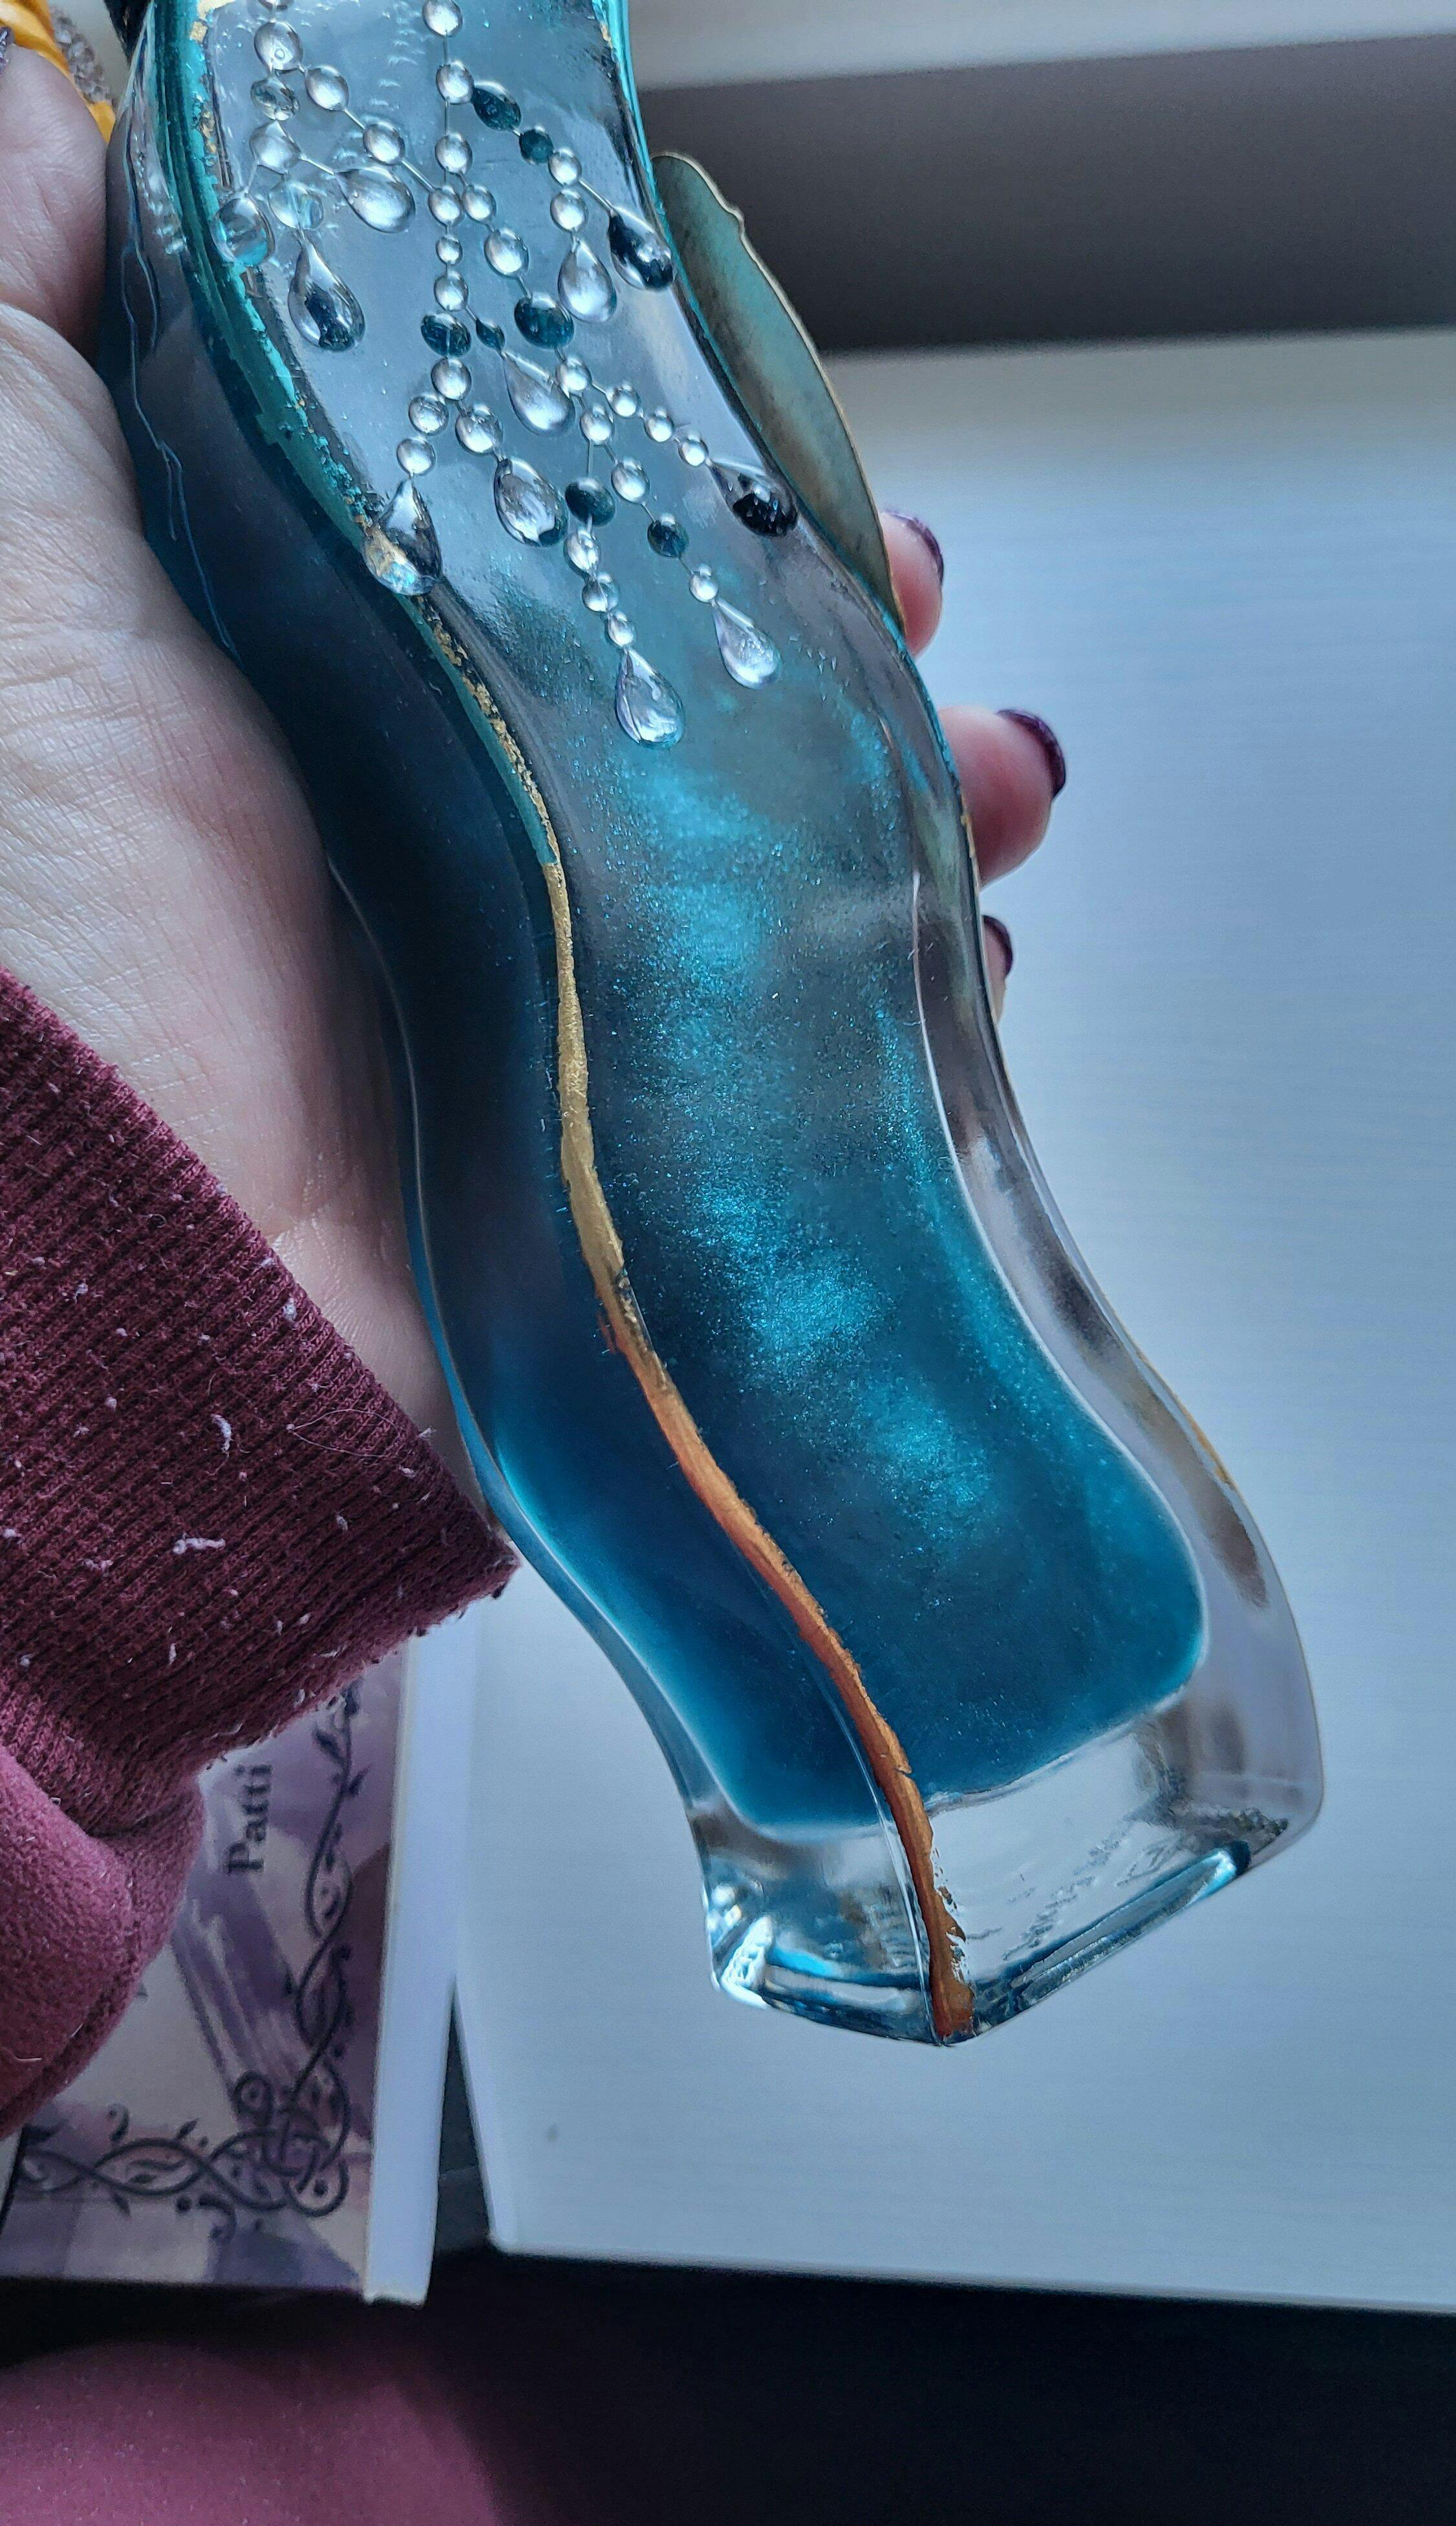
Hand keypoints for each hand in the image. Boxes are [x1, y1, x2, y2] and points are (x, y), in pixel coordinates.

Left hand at [0, 48, 1060, 1431]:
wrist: (133, 1245)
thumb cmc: (44, 907)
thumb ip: (29, 292)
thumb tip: (74, 115)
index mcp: (326, 653)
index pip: (547, 510)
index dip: (672, 445)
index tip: (759, 401)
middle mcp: (446, 804)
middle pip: (696, 669)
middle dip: (837, 613)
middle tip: (911, 593)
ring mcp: (550, 970)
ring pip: (789, 839)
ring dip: (922, 785)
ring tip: (987, 774)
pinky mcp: (629, 1119)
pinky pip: (819, 1030)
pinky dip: (919, 988)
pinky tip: (968, 955)